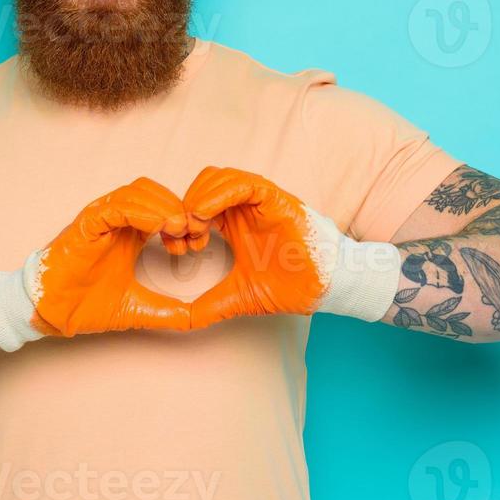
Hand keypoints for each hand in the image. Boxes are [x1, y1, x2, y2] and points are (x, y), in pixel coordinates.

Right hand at [28, 177, 194, 336]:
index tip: (197, 242)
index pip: (164, 206)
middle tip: (192, 234)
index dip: (185, 218)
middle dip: (179, 207)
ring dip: (163, 206)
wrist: (53, 313)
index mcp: (130, 232)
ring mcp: (100, 218)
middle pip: (155, 192)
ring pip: (138, 192)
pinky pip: (116, 207)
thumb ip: (167, 310)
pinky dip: (141, 212)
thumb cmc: (85, 304)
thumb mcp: (138, 307)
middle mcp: (116, 219)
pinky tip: (158, 228)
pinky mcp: (87, 224)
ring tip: (178, 228)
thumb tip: (195, 320)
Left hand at [181, 166, 402, 328]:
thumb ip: (208, 306)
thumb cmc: (288, 286)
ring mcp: (260, 200)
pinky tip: (204, 215)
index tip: (177, 247)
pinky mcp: (276, 199)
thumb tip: (181, 322)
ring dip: (199, 197)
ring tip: (192, 226)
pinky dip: (219, 194)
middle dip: (185, 205)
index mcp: (232, 222)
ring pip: (219, 177)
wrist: (322, 288)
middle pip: (203, 183)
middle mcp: (244, 206)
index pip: (197, 202)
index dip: (180, 220)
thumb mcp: (237, 296)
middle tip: (180, 235)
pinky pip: (244, 184)